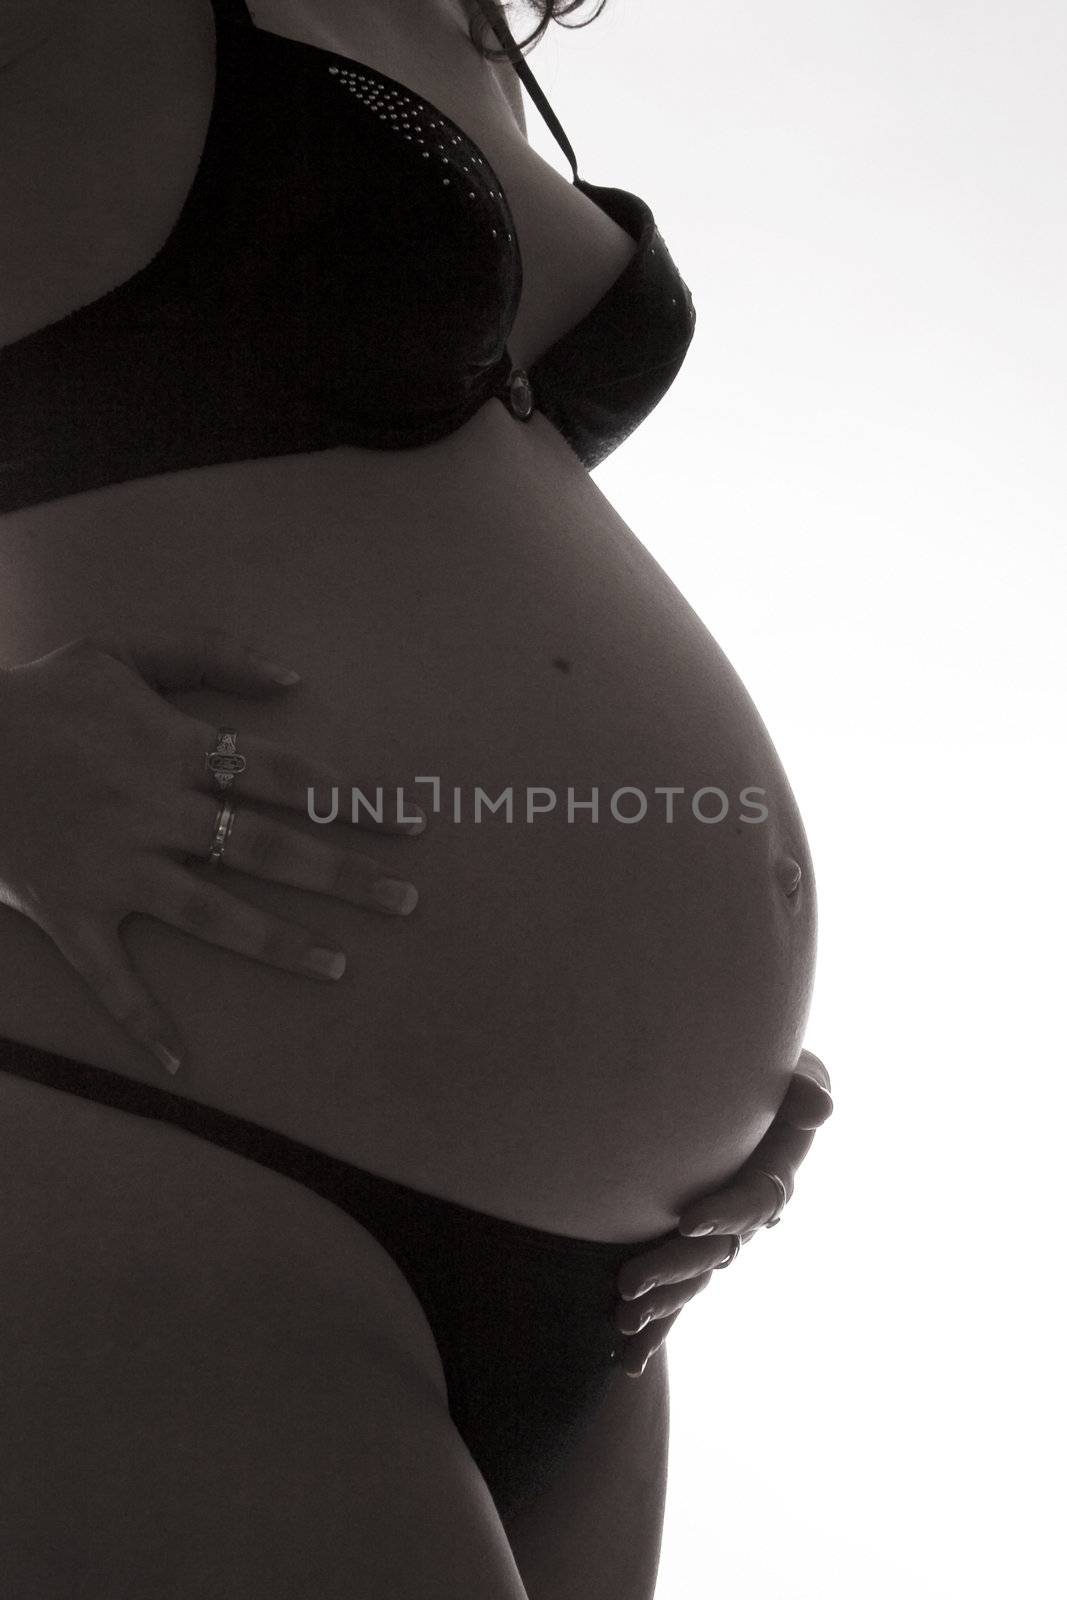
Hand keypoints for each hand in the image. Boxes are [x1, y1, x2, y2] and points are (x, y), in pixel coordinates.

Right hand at [0, 627, 424, 1077]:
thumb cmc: (42, 697)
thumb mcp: (120, 649)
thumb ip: (209, 653)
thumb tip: (294, 678)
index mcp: (169, 747)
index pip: (283, 773)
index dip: (351, 796)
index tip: (411, 822)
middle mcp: (149, 810)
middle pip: (264, 847)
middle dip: (341, 876)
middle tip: (407, 902)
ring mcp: (110, 867)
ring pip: (209, 914)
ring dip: (277, 943)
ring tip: (340, 967)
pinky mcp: (68, 912)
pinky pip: (108, 976)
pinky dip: (140, 1019)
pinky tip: (182, 1061)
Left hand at [613, 1049, 833, 1374]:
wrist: (749, 1092)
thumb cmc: (773, 1077)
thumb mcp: (795, 1072)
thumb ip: (803, 1086)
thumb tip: (819, 1105)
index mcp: (772, 1177)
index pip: (754, 1202)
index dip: (726, 1213)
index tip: (688, 1220)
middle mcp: (749, 1218)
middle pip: (716, 1251)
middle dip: (672, 1268)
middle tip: (627, 1284)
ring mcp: (721, 1237)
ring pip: (693, 1278)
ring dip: (661, 1303)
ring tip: (622, 1323)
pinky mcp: (692, 1247)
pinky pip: (678, 1291)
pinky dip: (657, 1324)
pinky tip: (628, 1360)